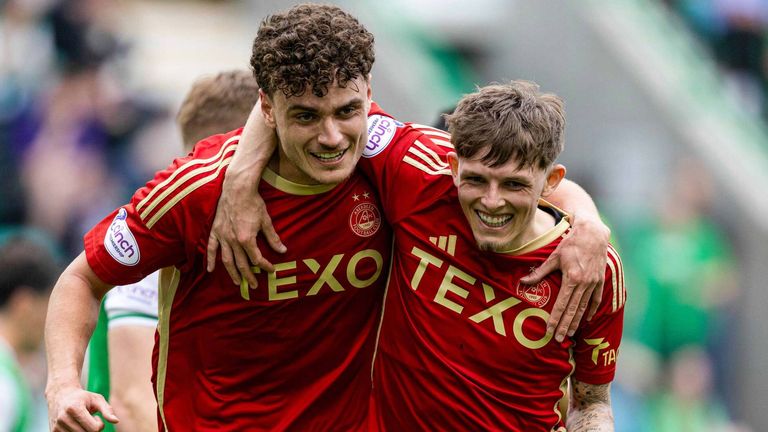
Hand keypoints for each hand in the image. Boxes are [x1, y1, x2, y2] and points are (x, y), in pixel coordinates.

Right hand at [47, 385, 118, 431]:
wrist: (60, 395)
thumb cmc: (82, 397)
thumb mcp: (97, 399)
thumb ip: (107, 410)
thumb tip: (116, 421)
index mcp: (74, 409)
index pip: (94, 429)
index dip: (99, 424)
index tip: (96, 416)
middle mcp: (63, 418)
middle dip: (91, 429)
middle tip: (89, 419)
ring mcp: (56, 426)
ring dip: (83, 431)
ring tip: (81, 421)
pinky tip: (75, 425)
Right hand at [207, 187, 285, 286]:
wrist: (237, 189)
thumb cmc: (253, 203)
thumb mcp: (266, 221)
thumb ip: (273, 238)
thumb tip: (283, 250)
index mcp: (247, 239)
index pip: (257, 259)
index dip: (265, 266)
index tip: (272, 269)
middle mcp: (233, 241)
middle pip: (241, 263)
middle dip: (249, 276)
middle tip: (254, 285)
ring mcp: (223, 236)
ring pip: (226, 260)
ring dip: (232, 273)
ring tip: (237, 282)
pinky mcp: (215, 231)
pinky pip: (212, 248)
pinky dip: (210, 260)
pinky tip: (210, 269)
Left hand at [521, 215, 609, 341]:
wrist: (593, 234)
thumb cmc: (570, 244)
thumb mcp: (553, 257)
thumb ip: (539, 272)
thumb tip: (523, 282)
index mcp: (571, 278)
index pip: (561, 304)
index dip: (555, 319)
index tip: (550, 331)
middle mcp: (584, 283)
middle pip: (573, 310)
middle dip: (565, 326)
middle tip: (559, 339)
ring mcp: (594, 283)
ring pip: (584, 308)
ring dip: (577, 322)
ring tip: (571, 334)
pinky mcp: (600, 281)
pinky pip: (596, 300)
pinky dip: (591, 310)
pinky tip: (586, 319)